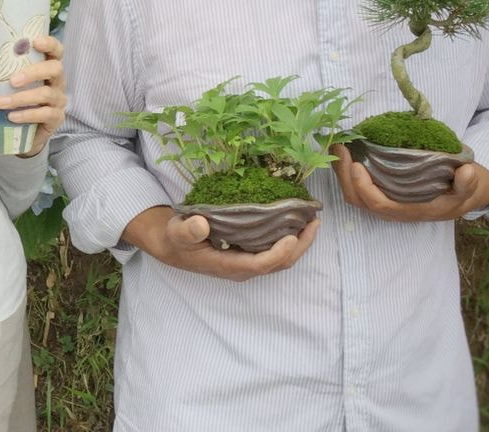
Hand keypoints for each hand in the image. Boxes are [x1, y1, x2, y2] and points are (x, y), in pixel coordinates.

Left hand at [0, 34, 65, 156]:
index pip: (57, 49)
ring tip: (1, 103)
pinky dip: (27, 115)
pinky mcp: (56, 118)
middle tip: (11, 81)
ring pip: (47, 94)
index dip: (50, 44)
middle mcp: (57, 80)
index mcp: (47, 65)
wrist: (24, 130)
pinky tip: (11, 117)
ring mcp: (58, 100)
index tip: (35, 42)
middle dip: (33, 73)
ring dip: (22, 98)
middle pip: (55, 69)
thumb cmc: (16, 96)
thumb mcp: (4, 77)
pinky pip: (45, 114)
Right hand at [122, 206, 318, 281]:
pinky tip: (295, 222)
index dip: (279, 252)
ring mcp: (247, 262)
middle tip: (315, 222)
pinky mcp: (249, 254)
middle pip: (279, 263)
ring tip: (312, 221)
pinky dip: (290, 239)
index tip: (293, 235)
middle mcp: (243, 267)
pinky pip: (275, 251)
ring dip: (300, 243)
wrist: (173, 246)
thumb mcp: (177, 232)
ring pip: (281, 259)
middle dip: (301, 246)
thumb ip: (187, 230)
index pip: (261, 264)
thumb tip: (201, 224)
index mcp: (228, 265)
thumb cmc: (176, 239)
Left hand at [331, 143, 488, 221]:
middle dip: (343, 176)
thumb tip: (466, 172)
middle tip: (338, 148)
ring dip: (341, 172)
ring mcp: (384, 201)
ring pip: (353, 193)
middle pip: (358, 199)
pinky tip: (344, 151)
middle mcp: (392, 209)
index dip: (364, 188)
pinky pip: (357, 185)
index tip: (357, 165)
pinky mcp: (381, 191)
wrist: (461, 194)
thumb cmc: (461, 190)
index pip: (378, 205)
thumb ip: (468, 183)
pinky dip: (346, 171)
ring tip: (336, 146)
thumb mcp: (470, 187)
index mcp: (410, 210)